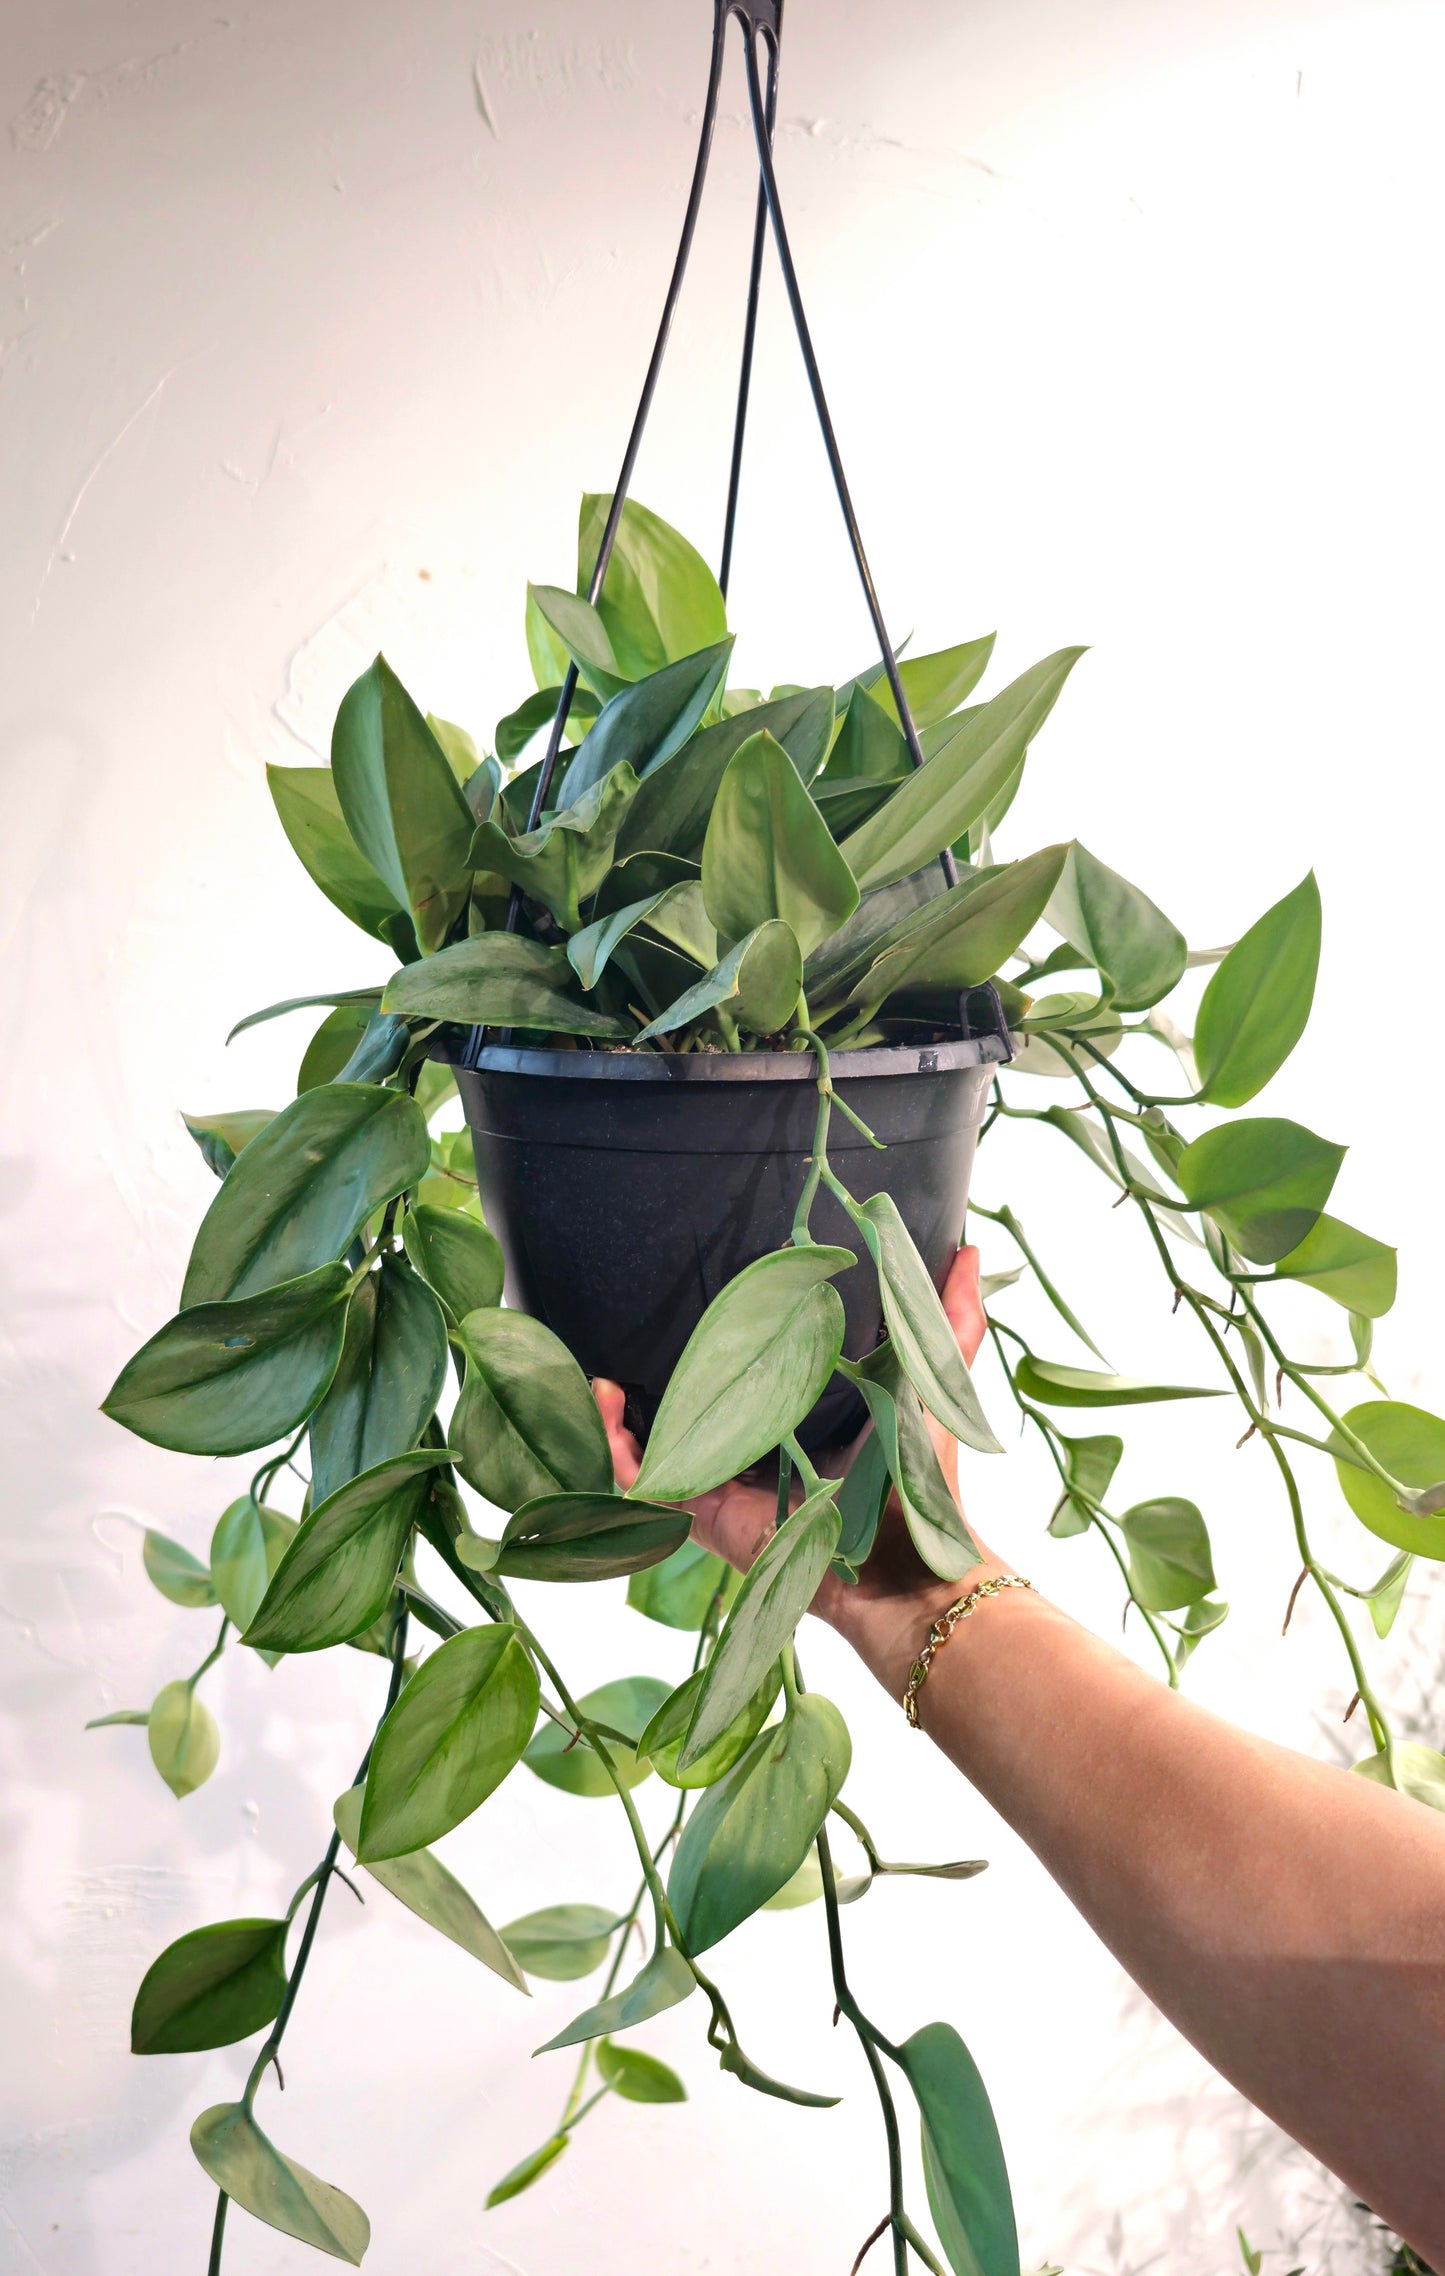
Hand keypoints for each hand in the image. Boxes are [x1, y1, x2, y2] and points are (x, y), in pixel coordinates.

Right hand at [594, 1247, 1010, 1665]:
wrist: (909, 1565)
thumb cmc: (919, 1478)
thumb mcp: (928, 1382)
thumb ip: (946, 1321)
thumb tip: (971, 1251)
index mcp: (795, 1423)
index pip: (739, 1382)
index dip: (708, 1352)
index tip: (686, 1309)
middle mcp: (752, 1456)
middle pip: (685, 1415)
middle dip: (647, 1386)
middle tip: (619, 1345)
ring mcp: (723, 1488)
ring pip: (653, 1451)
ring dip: (615, 1421)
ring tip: (597, 1384)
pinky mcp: (704, 1518)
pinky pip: (645, 1486)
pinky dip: (617, 1452)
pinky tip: (605, 1411)